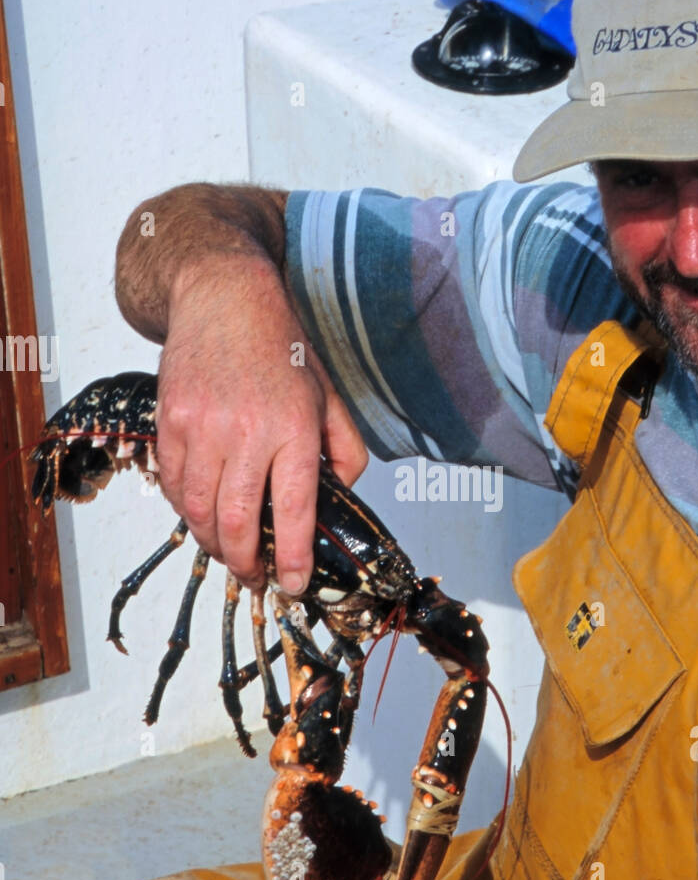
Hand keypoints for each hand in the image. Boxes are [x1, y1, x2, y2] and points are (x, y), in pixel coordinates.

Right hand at [155, 251, 366, 590]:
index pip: (295, 510)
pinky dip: (187, 513)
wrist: (223, 296)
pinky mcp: (170, 422)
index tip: (294, 583)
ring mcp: (201, 427)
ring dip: (215, 545)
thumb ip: (345, 450)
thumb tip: (340, 496)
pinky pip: (173, 486)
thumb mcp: (329, 394)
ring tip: (231, 555)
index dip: (295, 557)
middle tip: (257, 579)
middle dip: (248, 564)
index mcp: (295, 427)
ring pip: (200, 511)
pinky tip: (203, 518)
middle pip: (240, 522)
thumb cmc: (280, 346)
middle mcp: (247, 431)